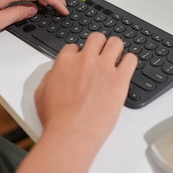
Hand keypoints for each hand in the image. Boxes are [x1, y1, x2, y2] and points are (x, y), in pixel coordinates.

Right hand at [34, 33, 136, 147]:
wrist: (71, 134)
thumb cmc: (56, 120)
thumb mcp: (42, 94)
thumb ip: (51, 77)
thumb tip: (58, 72)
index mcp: (65, 62)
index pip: (74, 46)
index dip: (79, 55)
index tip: (83, 63)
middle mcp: (85, 60)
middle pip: (97, 38)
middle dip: (99, 46)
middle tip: (102, 56)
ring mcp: (104, 68)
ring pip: (116, 42)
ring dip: (116, 50)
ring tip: (116, 60)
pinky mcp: (120, 80)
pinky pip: (131, 59)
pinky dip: (129, 62)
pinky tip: (126, 70)